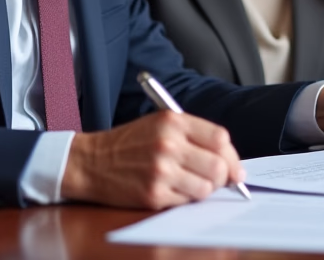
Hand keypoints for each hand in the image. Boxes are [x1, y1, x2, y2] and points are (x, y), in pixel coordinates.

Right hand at [60, 110, 242, 209]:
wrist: (91, 161)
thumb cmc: (130, 143)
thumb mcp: (159, 124)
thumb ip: (194, 136)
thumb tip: (231, 163)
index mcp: (173, 121)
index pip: (220, 139)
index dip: (231, 155)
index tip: (233, 166)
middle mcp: (168, 144)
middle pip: (218, 166)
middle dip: (223, 177)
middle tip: (217, 180)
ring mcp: (161, 170)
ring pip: (206, 188)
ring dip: (203, 190)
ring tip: (188, 184)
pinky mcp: (153, 194)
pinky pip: (186, 201)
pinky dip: (184, 199)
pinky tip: (171, 190)